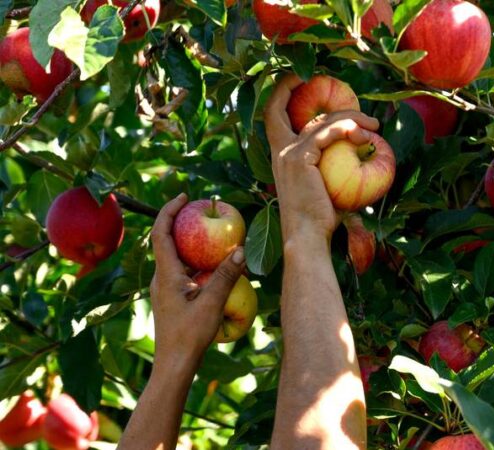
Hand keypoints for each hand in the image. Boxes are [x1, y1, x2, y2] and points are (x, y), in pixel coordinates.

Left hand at [149, 193, 245, 370]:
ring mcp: (167, 288)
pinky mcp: (174, 298)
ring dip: (191, 243)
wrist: (175, 363)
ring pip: (177, 257)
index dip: (169, 211)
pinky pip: (184, 271)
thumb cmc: (190, 335)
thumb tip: (240, 249)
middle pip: (168, 241)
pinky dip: (197, 262)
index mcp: (167, 274)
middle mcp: (163, 278)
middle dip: (182, 222)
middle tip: (201, 210)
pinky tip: (214, 266)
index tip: (184, 197)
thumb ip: (226, 275)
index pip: (161, 233)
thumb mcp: (212, 303)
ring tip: (212, 234)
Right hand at [264, 73, 378, 243]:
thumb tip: (360, 150)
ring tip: (374, 125)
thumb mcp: (325, 184)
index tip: (302, 79)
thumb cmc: (320, 219)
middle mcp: (279, 150)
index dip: (282, 91)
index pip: (273, 114)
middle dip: (303, 86)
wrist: (307, 236)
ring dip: (350, 117)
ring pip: (321, 120)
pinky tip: (366, 136)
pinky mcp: (301, 157)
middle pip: (284, 106)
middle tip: (342, 92)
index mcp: (280, 154)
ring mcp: (288, 153)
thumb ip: (331, 163)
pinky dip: (349, 130)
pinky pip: (328, 134)